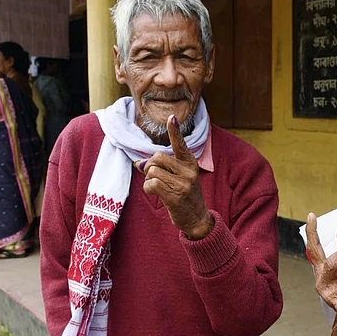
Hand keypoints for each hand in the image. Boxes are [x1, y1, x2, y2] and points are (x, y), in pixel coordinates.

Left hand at [142, 115, 213, 239]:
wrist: (197, 218)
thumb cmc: (184, 196)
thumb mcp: (179, 178)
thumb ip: (161, 168)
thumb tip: (139, 163)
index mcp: (190, 163)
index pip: (181, 145)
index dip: (175, 131)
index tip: (172, 117)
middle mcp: (189, 171)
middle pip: (157, 157)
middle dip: (150, 166)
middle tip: (155, 177)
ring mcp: (183, 183)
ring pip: (152, 171)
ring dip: (149, 180)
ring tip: (158, 188)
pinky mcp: (176, 196)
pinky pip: (151, 184)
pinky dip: (148, 189)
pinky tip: (156, 194)